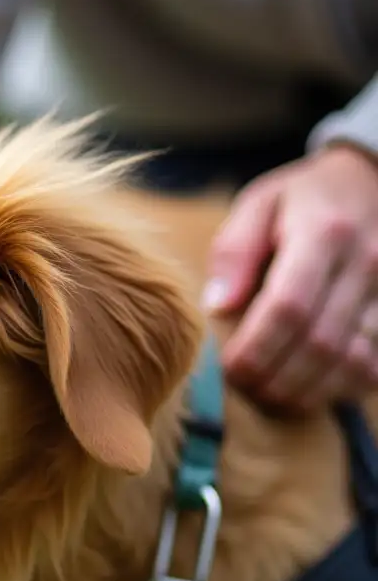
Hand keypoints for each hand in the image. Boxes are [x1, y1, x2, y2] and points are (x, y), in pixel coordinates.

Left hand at [204, 144, 377, 410]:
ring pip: (351, 360)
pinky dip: (339, 387)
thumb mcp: (257, 205)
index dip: (257, 347)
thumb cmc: (299, 200)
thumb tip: (218, 305)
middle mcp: (364, 264)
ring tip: (270, 398)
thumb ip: (234, 251)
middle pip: (320, 341)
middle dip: (278, 376)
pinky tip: (307, 391)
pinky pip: (372, 365)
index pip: (290, 306)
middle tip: (244, 389)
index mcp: (323, 234)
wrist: (367, 182)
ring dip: (307, 391)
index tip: (230, 368)